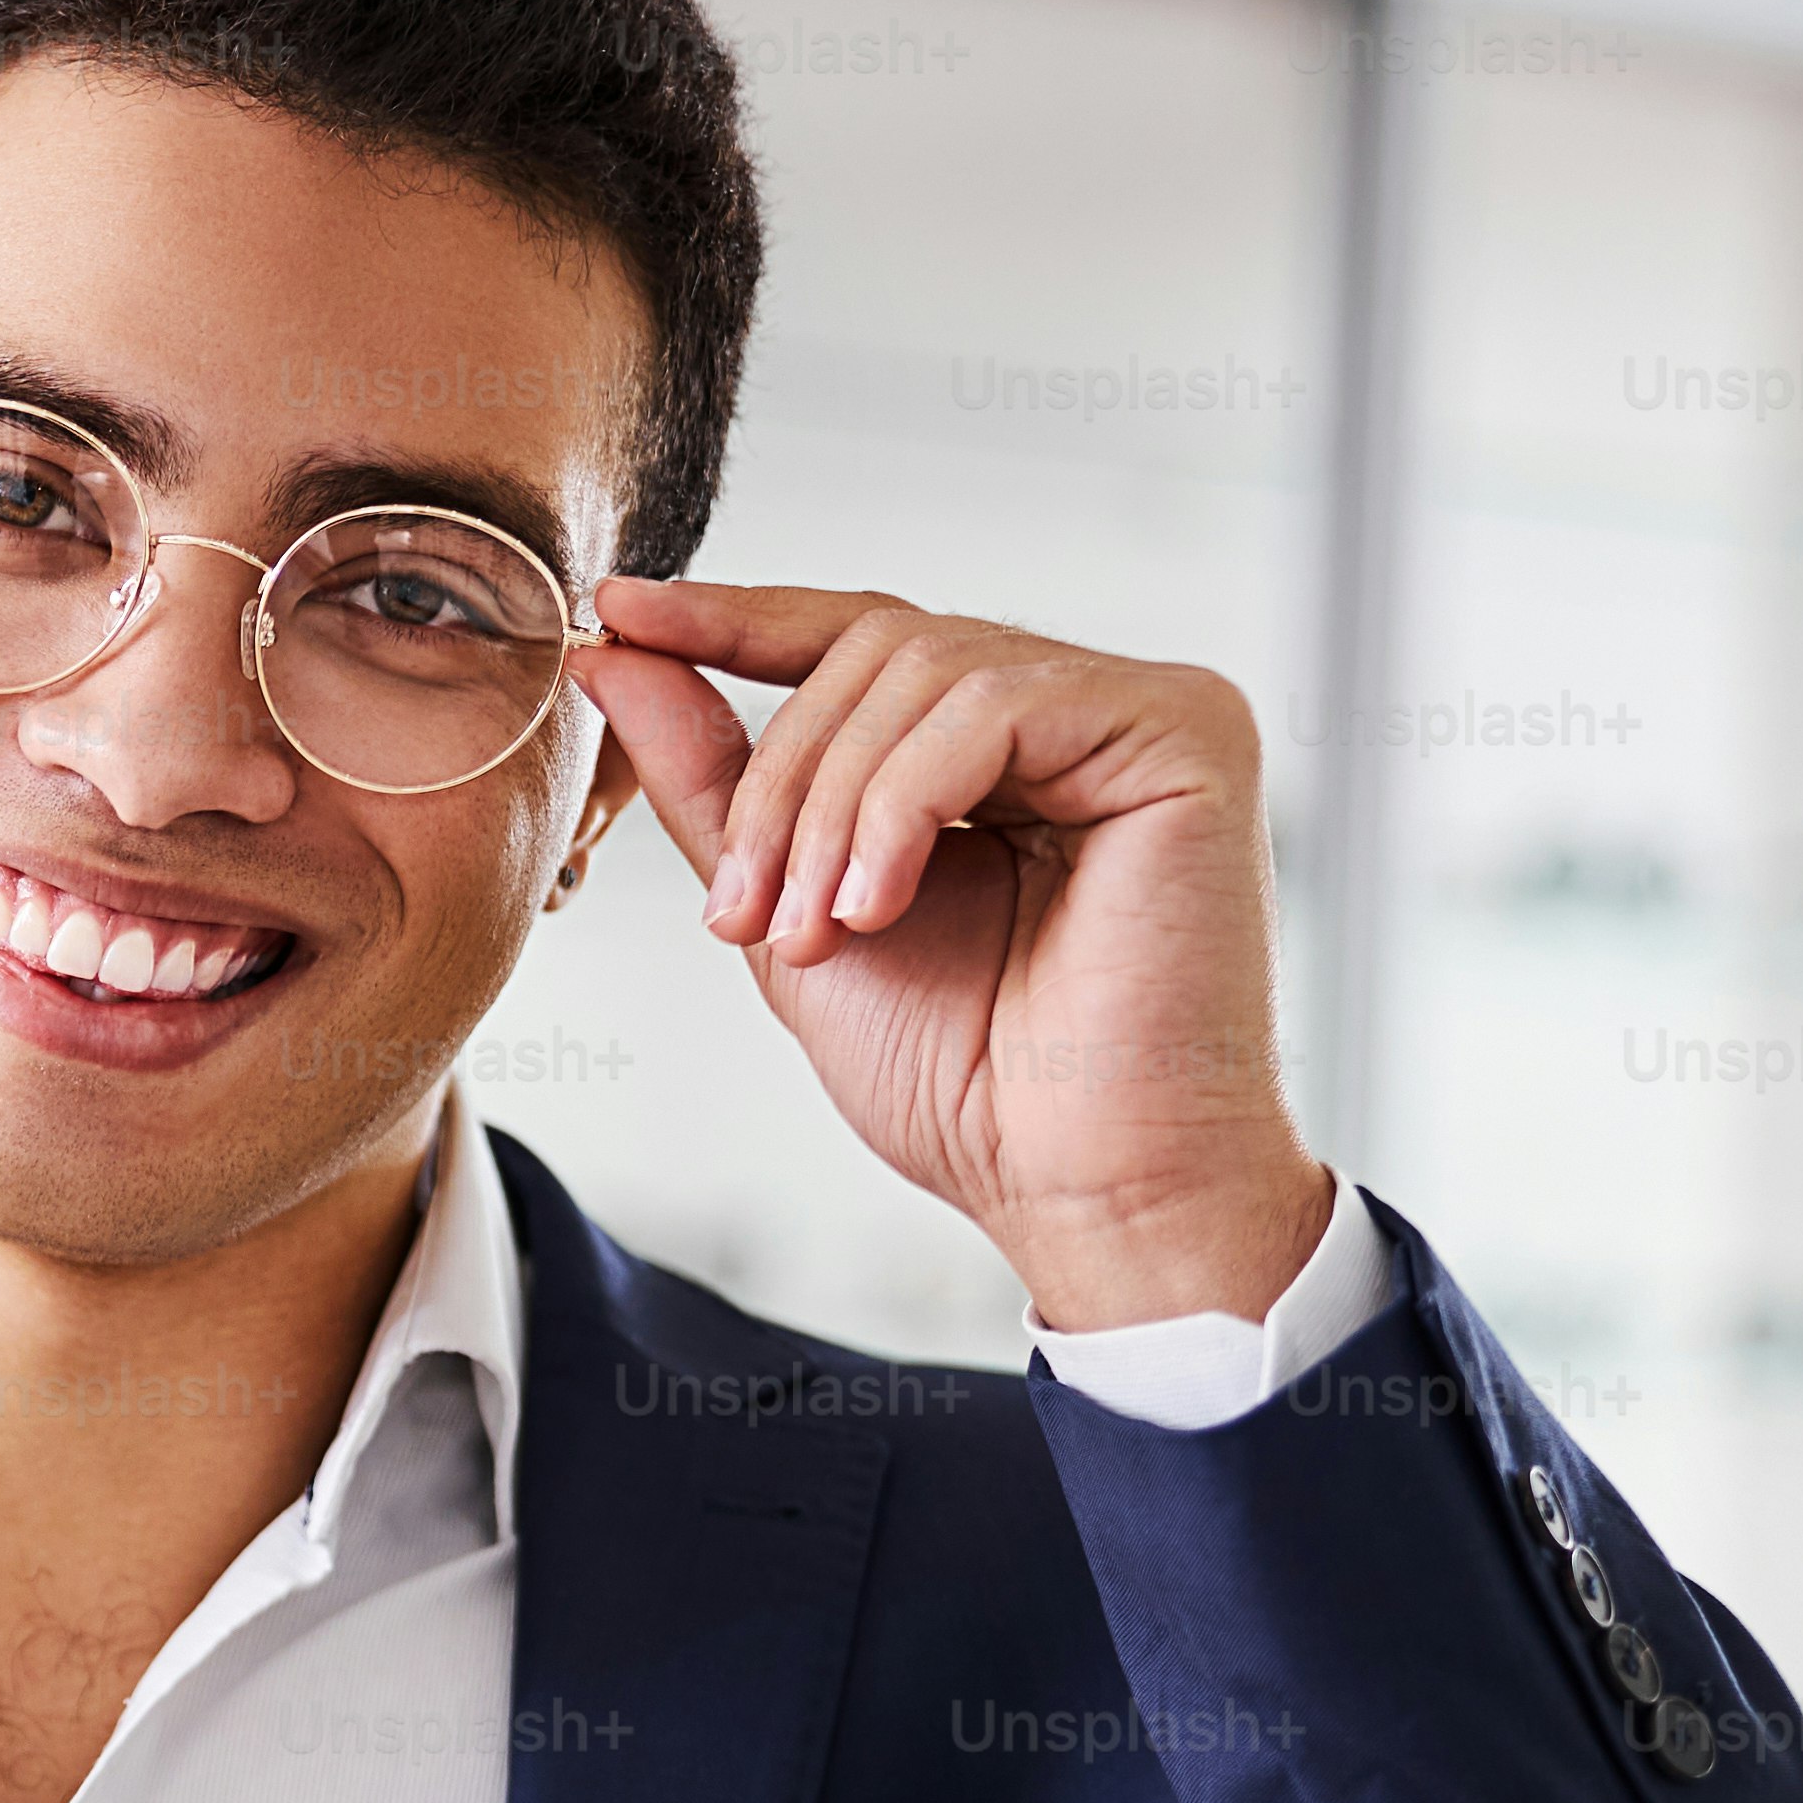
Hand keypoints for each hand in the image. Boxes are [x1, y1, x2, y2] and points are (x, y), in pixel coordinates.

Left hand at [573, 579, 1333, 1331]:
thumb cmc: (968, 1080)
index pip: (857, 635)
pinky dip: (902, 806)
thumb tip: (617, 655)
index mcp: (1001, 746)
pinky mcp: (1185, 731)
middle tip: (746, 915)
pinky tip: (879, 907)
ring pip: (922, 668)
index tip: (620, 615)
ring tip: (817, 934)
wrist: (1078, 1186)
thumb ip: (716, 783)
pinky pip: (995, 703)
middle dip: (780, 782)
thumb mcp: (793, 913)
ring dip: (829, 810)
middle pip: (876, 647)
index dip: (735, 618)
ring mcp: (1139, 712)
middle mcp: (1079, 709)